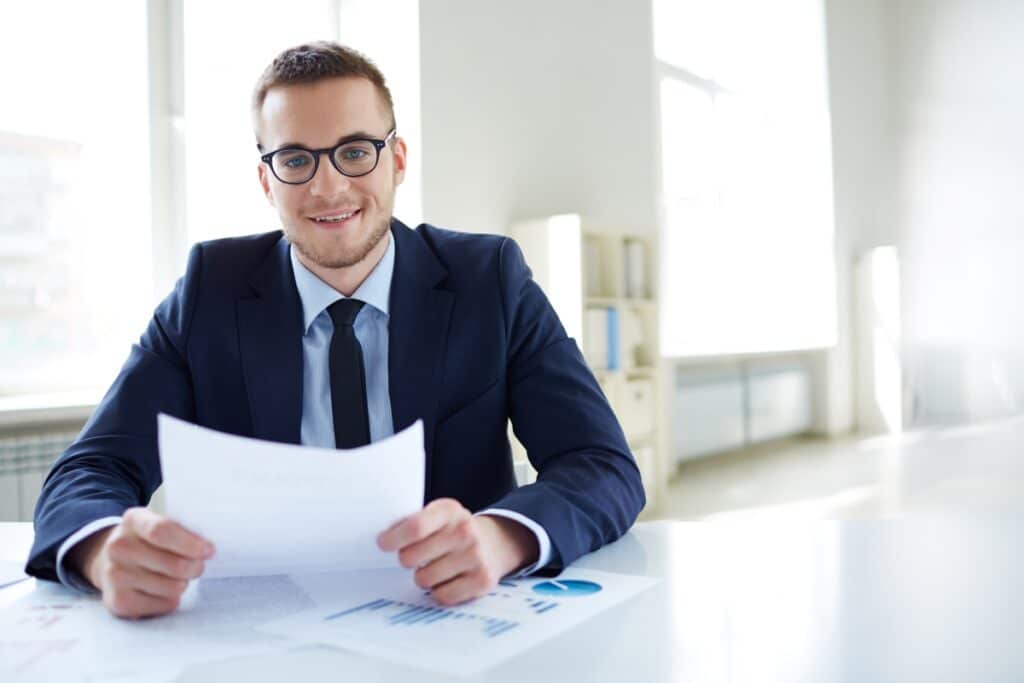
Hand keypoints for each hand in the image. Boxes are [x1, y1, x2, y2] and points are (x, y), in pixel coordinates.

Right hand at [69, 507, 214, 618]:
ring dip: (183, 584)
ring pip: (172, 588)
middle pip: (173, 564)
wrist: (109, 562)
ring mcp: (115, 576)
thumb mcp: (158, 523)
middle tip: (198, 566)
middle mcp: (118, 547)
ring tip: (178, 577)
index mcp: (133, 520)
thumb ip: (181, 530)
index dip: (190, 543)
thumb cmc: (147, 542)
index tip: (209, 550)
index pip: (162, 530)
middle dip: (195, 567)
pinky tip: (163, 591)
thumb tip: (208, 550)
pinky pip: (164, 605)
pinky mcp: (118, 602)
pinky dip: (172, 600)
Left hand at [377, 498, 538, 605]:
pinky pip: (442, 596)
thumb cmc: (453, 531)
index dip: (393, 538)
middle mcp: (465, 531)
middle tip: (415, 557)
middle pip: (412, 557)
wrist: (494, 543)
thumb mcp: (437, 516)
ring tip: (435, 567)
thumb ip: (411, 523)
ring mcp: (475, 556)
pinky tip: (448, 579)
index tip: (383, 544)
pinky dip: (439, 591)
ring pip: (424, 579)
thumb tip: (382, 539)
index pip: (415, 526)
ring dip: (423, 577)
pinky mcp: (482, 580)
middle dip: (407, 559)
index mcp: (449, 511)